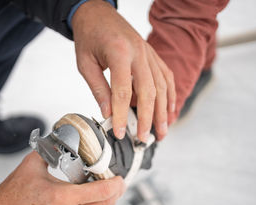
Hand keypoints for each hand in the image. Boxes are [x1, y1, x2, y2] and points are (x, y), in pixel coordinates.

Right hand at [0, 152, 125, 204]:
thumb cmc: (10, 198)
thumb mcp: (32, 166)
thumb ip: (50, 151)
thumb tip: (59, 142)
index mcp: (63, 198)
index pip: (102, 192)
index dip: (116, 185)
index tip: (119, 179)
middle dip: (115, 194)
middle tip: (117, 185)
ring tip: (109, 196)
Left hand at [72, 0, 175, 140]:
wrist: (97, 13)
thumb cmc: (89, 36)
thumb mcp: (85, 63)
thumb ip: (98, 88)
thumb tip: (108, 113)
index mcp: (119, 52)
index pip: (123, 91)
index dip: (122, 115)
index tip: (121, 133)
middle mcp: (139, 52)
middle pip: (149, 91)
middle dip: (148, 119)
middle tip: (145, 139)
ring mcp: (149, 53)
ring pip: (162, 86)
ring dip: (163, 112)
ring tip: (161, 132)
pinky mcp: (153, 54)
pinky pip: (167, 76)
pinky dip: (170, 95)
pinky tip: (169, 111)